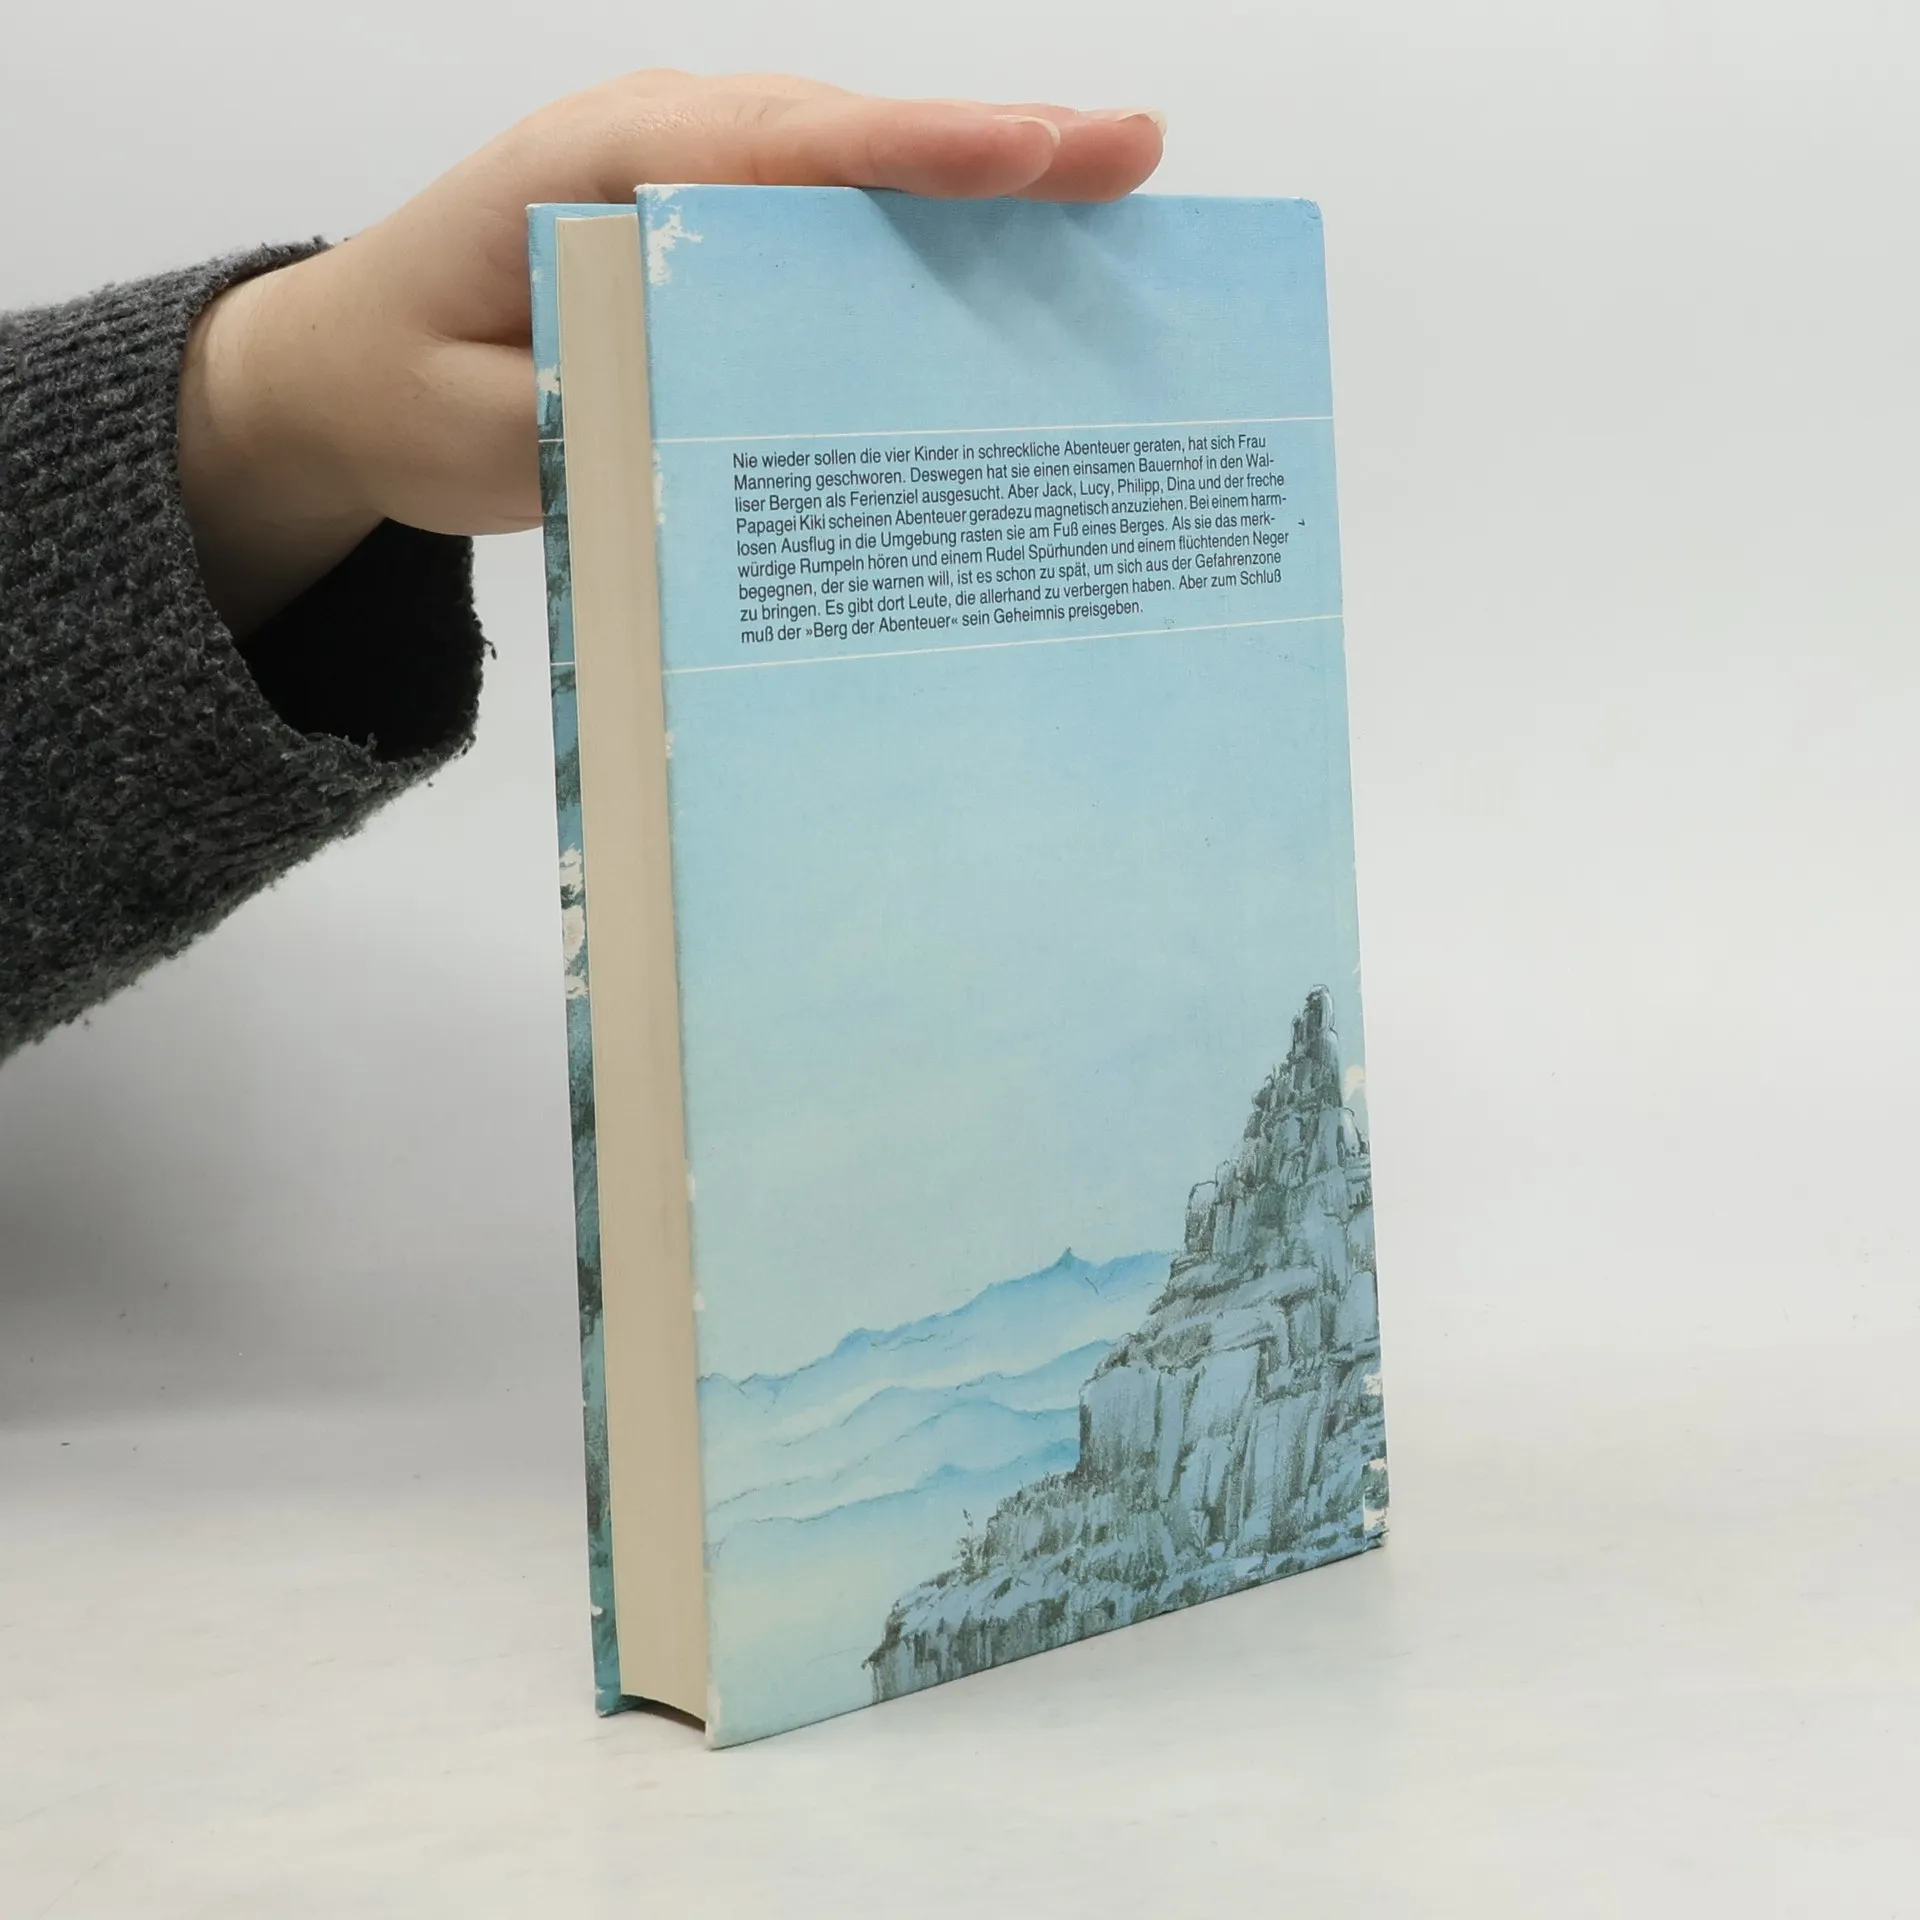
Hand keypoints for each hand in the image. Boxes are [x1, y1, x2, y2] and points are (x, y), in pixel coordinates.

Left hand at [177, 71, 1164, 633]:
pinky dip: (922, 251)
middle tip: (1134, 158)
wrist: (344, 374)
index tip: (1036, 151)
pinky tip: (1012, 283)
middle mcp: (664, 150)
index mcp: (599, 165)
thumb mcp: (489, 427)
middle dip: (997, 153)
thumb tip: (750, 419)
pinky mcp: (715, 247)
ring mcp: (696, 190)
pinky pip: (831, 236)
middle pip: (851, 142)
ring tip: (1113, 207)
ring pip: (857, 181)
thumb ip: (613, 413)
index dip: (917, 153)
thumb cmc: (403, 386)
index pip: (782, 149)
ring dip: (983, 199)